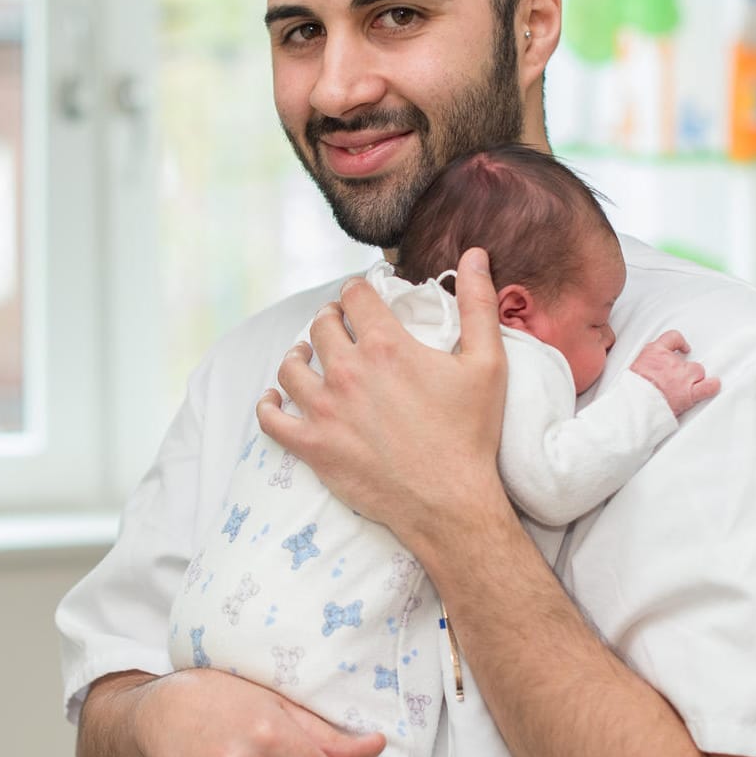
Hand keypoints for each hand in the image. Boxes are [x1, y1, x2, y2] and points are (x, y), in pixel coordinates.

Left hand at [256, 247, 508, 550]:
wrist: (448, 503)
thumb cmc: (471, 435)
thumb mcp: (487, 363)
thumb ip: (478, 304)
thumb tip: (476, 253)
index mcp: (386, 345)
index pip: (356, 296)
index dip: (358, 291)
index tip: (360, 298)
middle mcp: (347, 370)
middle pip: (322, 326)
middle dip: (331, 320)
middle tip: (339, 327)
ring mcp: (324, 409)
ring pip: (291, 365)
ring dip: (299, 354)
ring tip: (308, 355)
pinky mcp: (311, 444)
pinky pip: (271, 417)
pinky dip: (269, 404)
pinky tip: (275, 397)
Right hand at [628, 330, 719, 415]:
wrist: (634, 404)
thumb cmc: (631, 390)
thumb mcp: (633, 368)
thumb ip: (647, 364)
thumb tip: (650, 369)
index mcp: (655, 352)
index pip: (672, 338)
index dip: (680, 343)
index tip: (684, 348)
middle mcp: (671, 362)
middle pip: (688, 360)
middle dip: (685, 370)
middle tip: (678, 380)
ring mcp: (682, 377)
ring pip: (698, 371)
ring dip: (694, 379)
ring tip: (686, 388)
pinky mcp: (688, 393)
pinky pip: (708, 387)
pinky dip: (712, 386)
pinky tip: (714, 385)